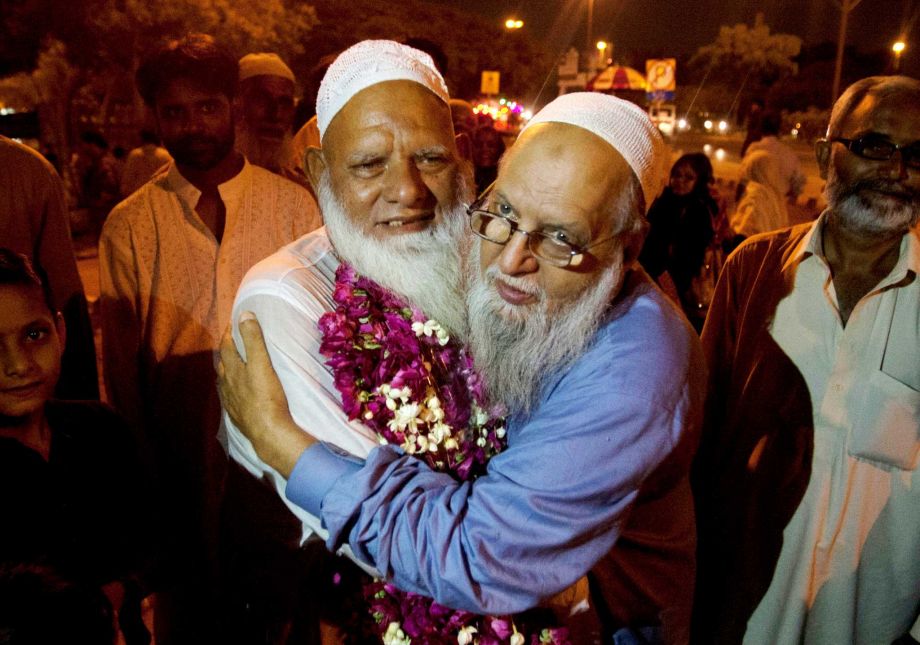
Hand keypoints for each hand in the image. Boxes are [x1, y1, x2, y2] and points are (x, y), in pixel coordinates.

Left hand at [218, 312, 313, 476]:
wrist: (268, 432)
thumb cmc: (266, 396)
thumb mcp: (262, 363)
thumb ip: (253, 339)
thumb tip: (244, 314)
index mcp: (232, 370)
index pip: (227, 347)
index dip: (230, 334)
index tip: (234, 323)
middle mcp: (227, 385)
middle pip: (223, 364)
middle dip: (226, 351)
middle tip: (232, 342)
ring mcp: (231, 402)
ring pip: (224, 382)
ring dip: (227, 371)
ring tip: (232, 366)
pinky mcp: (237, 415)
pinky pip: (230, 398)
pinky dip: (231, 390)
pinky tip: (236, 394)